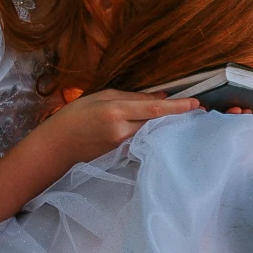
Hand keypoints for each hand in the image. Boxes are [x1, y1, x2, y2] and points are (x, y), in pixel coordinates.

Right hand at [26, 88, 200, 168]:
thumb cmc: (73, 118)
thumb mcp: (100, 97)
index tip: (196, 103)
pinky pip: (141, 141)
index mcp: (115, 111)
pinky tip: (156, 128)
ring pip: (151, 131)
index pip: (154, 108)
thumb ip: (131, 97)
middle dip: (176, 115)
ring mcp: (122, 146)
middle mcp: (122, 131)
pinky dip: (151, 133)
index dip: (177, 106)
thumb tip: (160, 96)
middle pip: (157, 122)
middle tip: (196, 107)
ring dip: (165, 124)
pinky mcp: (121, 156)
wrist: (55, 148)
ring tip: (179, 115)